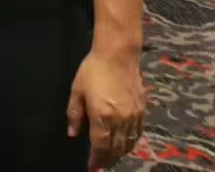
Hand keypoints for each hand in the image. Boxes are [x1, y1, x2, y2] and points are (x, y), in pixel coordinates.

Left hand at [67, 48, 145, 169]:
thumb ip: (75, 115)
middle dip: (107, 159)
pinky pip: (138, 134)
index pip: (100, 146)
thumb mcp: (77, 91)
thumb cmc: (93, 70)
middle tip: (100, 165)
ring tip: (111, 158)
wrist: (118, 55)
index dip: (96, 159)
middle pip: (115, 148)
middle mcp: (120, 120)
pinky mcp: (142, 111)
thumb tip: (73, 134)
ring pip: (128, 144)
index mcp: (102, 116)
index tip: (91, 167)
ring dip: (119, 154)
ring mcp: (133, 116)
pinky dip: (131, 143)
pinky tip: (125, 144)